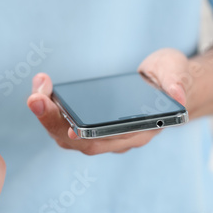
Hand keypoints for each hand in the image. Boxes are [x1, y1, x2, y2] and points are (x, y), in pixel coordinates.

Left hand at [27, 48, 189, 154]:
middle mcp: (118, 138)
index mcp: (141, 130)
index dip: (90, 138)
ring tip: (36, 91)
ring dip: (47, 116)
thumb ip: (177, 81)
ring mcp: (102, 134)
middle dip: (54, 121)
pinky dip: (50, 110)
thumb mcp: (176, 71)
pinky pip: (65, 123)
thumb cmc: (170, 77)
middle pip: (81, 141)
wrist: (166, 84)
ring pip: (68, 135)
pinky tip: (41, 89)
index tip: (71, 128)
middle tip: (36, 98)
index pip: (111, 140)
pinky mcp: (90, 124)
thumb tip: (176, 95)